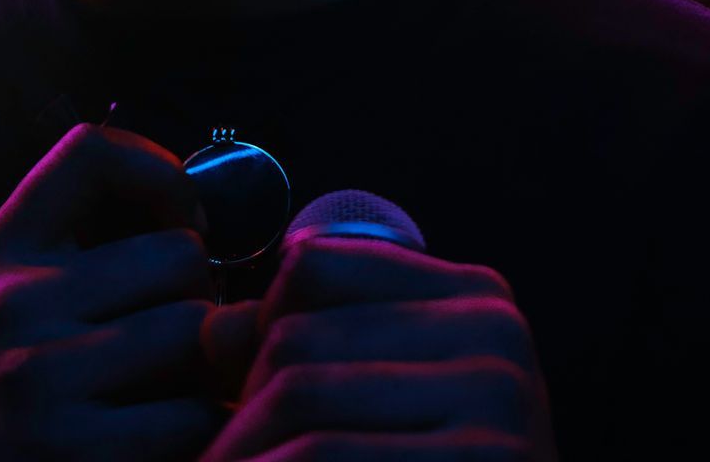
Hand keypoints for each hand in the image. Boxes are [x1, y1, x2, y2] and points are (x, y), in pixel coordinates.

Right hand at [0, 125, 221, 461]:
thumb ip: (51, 260)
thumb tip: (177, 221)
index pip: (90, 154)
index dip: (161, 172)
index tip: (181, 218)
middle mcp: (13, 303)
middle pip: (177, 254)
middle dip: (197, 296)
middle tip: (182, 336)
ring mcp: (40, 377)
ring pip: (196, 330)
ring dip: (206, 365)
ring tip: (179, 388)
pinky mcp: (74, 451)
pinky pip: (192, 413)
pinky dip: (202, 425)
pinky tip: (172, 437)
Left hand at [200, 237, 557, 460]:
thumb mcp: (382, 405)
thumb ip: (309, 354)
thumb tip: (210, 330)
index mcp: (475, 297)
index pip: (312, 266)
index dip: (259, 330)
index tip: (249, 394)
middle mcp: (496, 333)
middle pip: (296, 336)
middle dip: (238, 409)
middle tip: (216, 459)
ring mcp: (499, 401)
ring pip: (301, 396)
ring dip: (238, 451)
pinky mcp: (486, 461)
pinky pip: (325, 456)